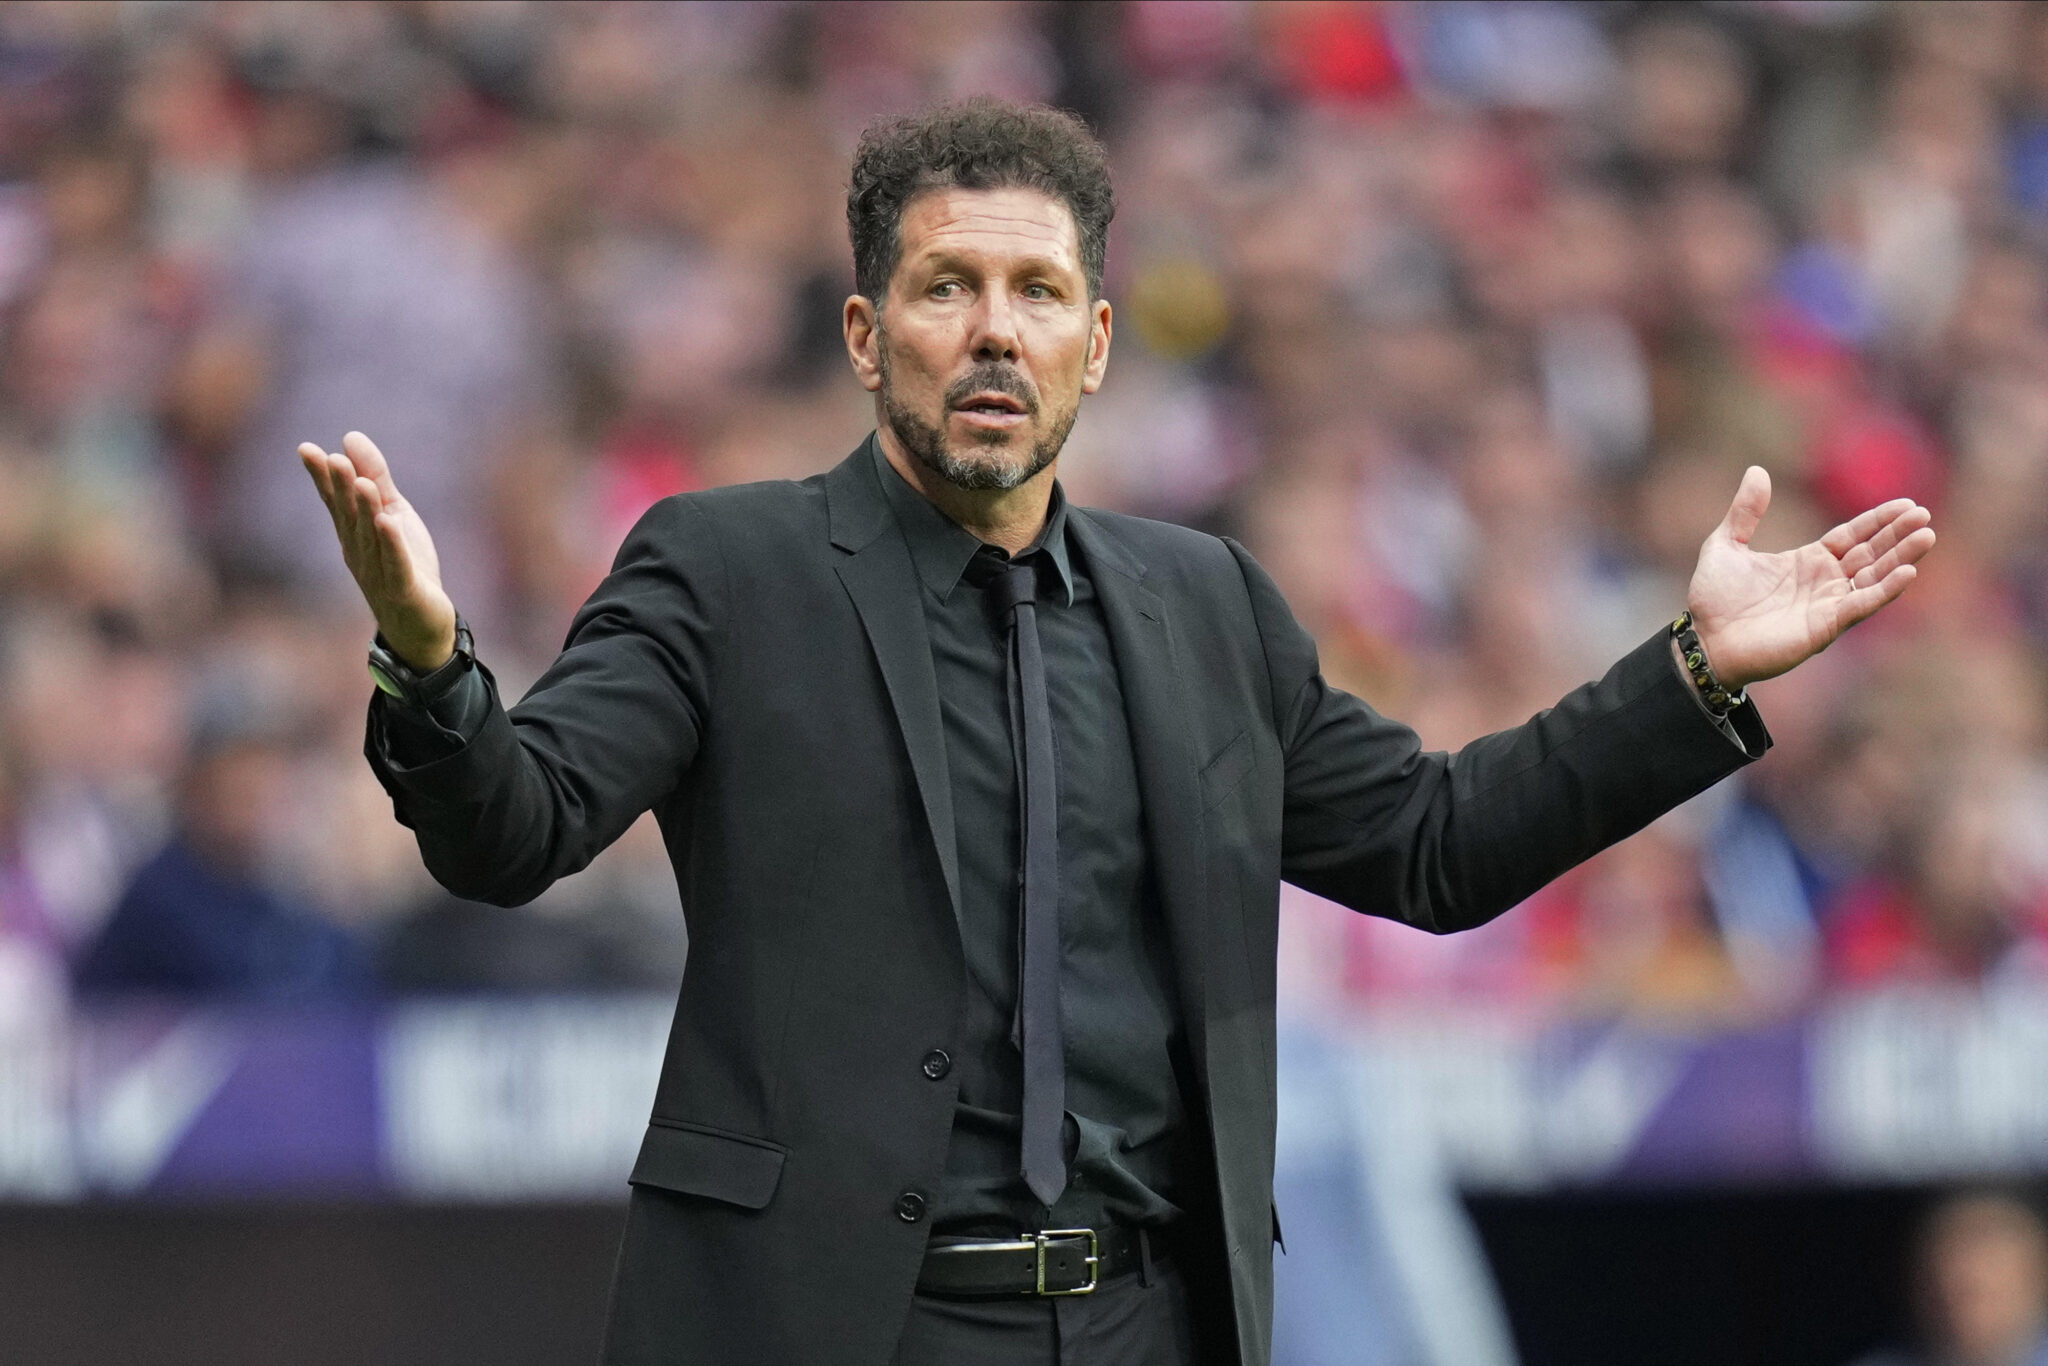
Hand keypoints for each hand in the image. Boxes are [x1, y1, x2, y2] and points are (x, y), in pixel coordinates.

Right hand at [299, 431, 456, 670]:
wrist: (420, 624)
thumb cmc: (403, 565)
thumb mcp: (393, 513)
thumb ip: (376, 477)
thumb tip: (350, 437)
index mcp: (354, 533)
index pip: (336, 501)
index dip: (322, 477)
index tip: (307, 449)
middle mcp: (359, 552)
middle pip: (350, 517)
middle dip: (342, 489)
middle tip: (333, 458)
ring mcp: (378, 573)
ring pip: (371, 538)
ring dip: (366, 511)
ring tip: (363, 483)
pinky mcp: (403, 590)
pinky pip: (396, 564)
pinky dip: (392, 544)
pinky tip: (388, 523)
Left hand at [1687, 466, 1933, 688]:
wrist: (1704, 642)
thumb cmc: (1713, 600)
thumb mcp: (1725, 545)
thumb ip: (1745, 511)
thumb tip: (1757, 471)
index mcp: (1807, 561)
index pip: (1853, 536)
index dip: (1879, 520)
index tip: (1907, 504)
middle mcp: (1824, 582)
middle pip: (1871, 553)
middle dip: (1898, 535)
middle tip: (1924, 516)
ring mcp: (1828, 605)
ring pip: (1874, 577)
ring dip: (1901, 559)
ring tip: (1926, 537)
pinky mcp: (1825, 627)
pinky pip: (1861, 606)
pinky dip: (1884, 590)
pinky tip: (1907, 573)